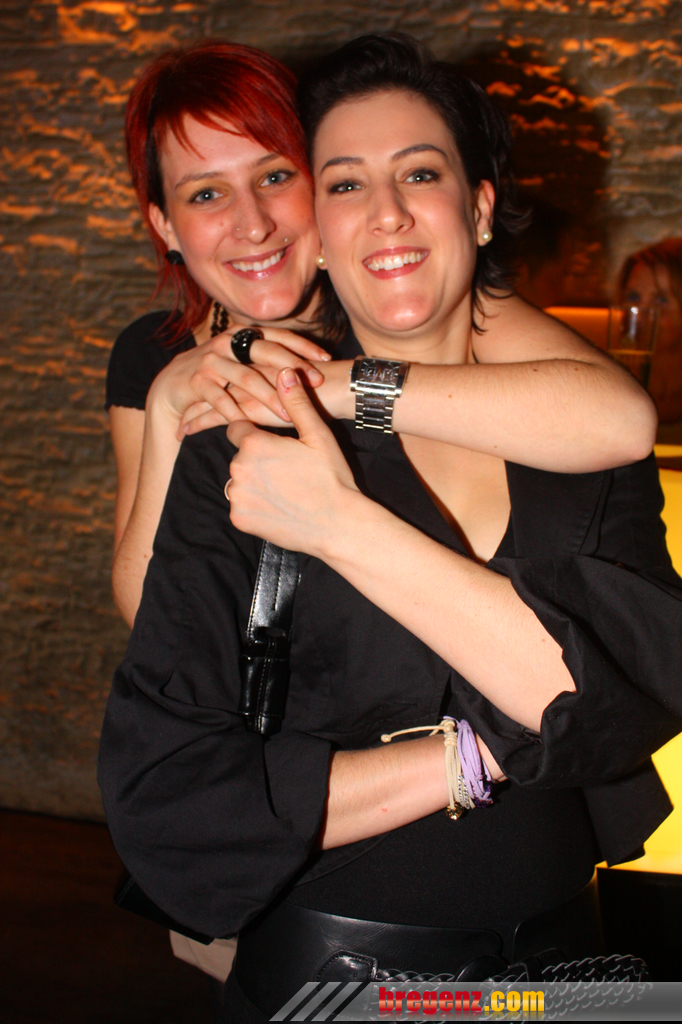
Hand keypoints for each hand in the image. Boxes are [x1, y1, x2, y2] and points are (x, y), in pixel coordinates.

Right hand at [148, 325, 330, 437]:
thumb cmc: (216, 378)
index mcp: (243, 335)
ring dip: (270, 397)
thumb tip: (307, 370)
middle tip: (316, 383)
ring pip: (247, 378)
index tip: (327, 359)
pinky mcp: (196, 381)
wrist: (171, 386)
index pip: (279, 336)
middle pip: (267, 352)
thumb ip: (266, 363)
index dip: (304, 346)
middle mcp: (229, 343)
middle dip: (294, 368)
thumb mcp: (242, 365)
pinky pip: (219, 398)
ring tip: (288, 415)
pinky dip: (234, 411)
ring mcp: (212, 360)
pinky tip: (249, 424)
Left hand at [226, 368, 358, 555]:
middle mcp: (237, 468)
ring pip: (238, 481)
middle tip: (286, 470)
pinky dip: (254, 506)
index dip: (255, 434)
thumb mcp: (317, 435)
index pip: (237, 427)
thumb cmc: (332, 477)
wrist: (338, 525)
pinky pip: (240, 506)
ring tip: (284, 488)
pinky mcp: (240, 519)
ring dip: (253, 482)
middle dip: (256, 459)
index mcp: (253, 444)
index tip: (273, 443)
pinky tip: (279, 505)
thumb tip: (285, 371)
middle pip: (238, 456)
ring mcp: (237, 496)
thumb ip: (296, 402)